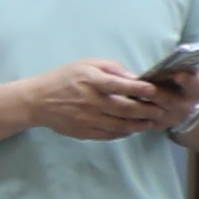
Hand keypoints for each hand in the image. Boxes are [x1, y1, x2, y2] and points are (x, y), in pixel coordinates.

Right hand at [24, 62, 167, 141]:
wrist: (37, 101)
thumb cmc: (65, 78)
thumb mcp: (87, 64)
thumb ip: (111, 68)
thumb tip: (134, 76)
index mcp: (91, 81)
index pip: (119, 85)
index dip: (138, 88)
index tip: (154, 90)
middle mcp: (90, 101)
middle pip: (123, 108)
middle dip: (146, 110)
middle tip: (160, 110)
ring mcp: (87, 119)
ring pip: (119, 125)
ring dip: (138, 124)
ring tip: (151, 122)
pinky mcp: (83, 132)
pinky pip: (108, 135)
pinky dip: (123, 133)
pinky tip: (132, 129)